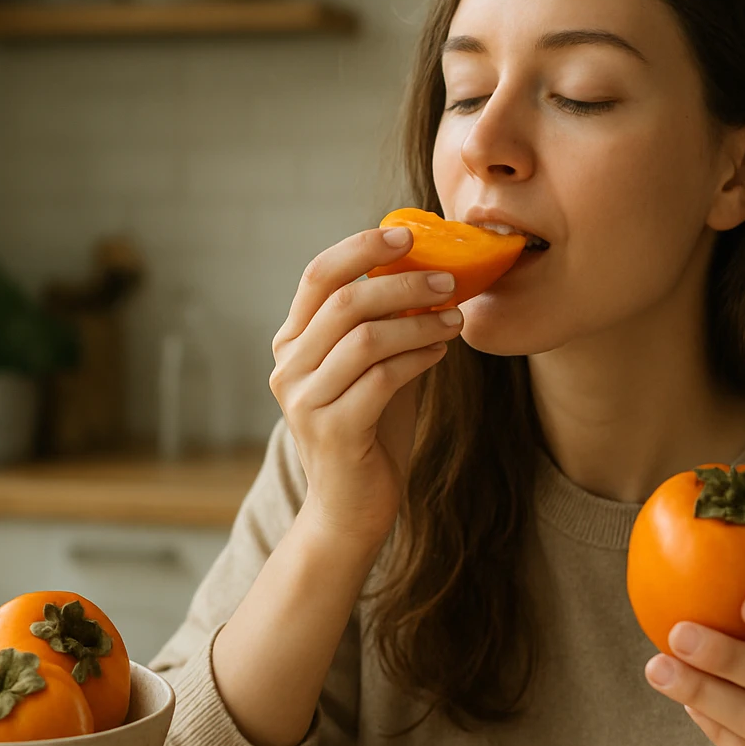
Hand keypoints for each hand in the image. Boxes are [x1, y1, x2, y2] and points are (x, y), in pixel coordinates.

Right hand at [269, 225, 462, 559]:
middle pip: (343, 302)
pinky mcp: (332, 430)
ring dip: (418, 322)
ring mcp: (306, 401)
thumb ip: (386, 326)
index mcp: (293, 344)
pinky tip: (442, 353)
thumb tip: (430, 273)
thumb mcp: (373, 369)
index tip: (407, 235)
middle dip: (401, 284)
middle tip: (448, 281)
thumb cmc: (369, 433)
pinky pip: (381, 378)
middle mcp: (289, 367)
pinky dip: (418, 358)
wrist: (352, 509)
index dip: (360, 248)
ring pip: (365, 339)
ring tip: (454, 319)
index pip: (317, 276)